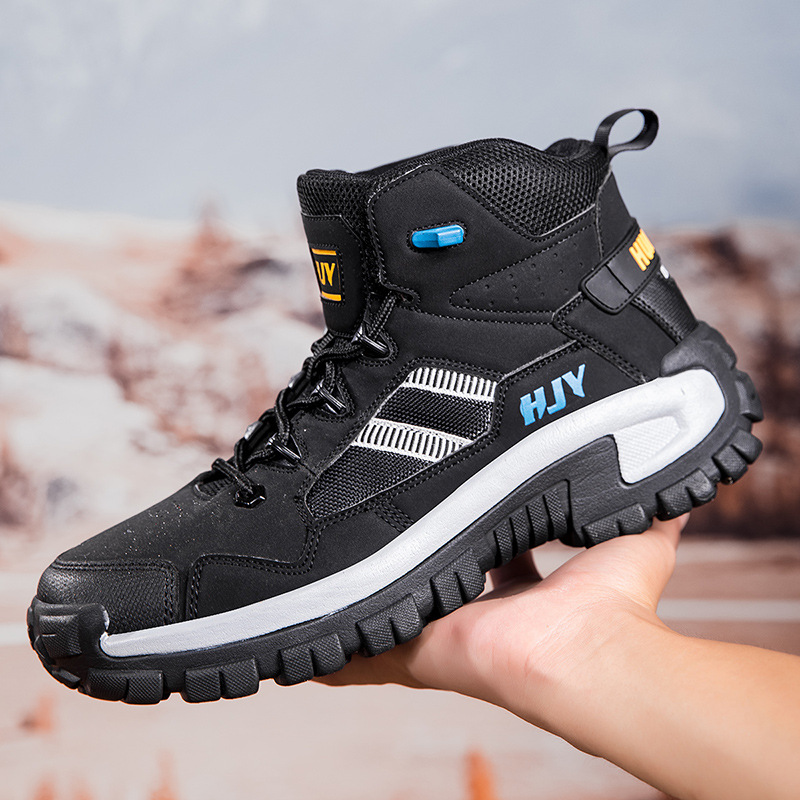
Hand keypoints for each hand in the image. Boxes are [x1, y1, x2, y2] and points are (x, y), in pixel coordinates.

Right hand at [318, 516, 684, 717]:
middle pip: (439, 575)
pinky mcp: (417, 650)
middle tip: (387, 511)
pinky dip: (340, 650)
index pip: (490, 550)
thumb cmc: (617, 610)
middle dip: (420, 546)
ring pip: (398, 608)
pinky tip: (306, 625)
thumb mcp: (638, 540)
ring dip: (376, 590)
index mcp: (520, 592)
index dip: (477, 521)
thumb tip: (681, 481)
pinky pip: (366, 653)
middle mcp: (478, 612)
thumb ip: (652, 504)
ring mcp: (444, 633)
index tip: (461, 491)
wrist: (588, 657)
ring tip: (337, 552)